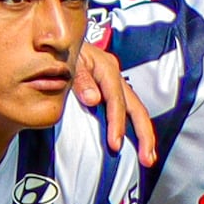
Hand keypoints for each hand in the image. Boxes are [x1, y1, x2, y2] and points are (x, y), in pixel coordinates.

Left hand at [72, 30, 154, 157]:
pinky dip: (133, 129)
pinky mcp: (110, 92)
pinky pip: (126, 111)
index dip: (117, 123)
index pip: (116, 100)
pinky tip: (137, 145)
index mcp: (106, 68)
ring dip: (144, 135)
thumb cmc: (60, 53)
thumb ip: (80, 79)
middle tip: (147, 158)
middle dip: (144, 134)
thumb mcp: (68, 60)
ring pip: (135, 110)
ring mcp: (115, 84)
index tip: (115, 145)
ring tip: (148, 157)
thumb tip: (94, 100)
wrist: (54, 46)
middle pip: (136, 107)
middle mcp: (115, 76)